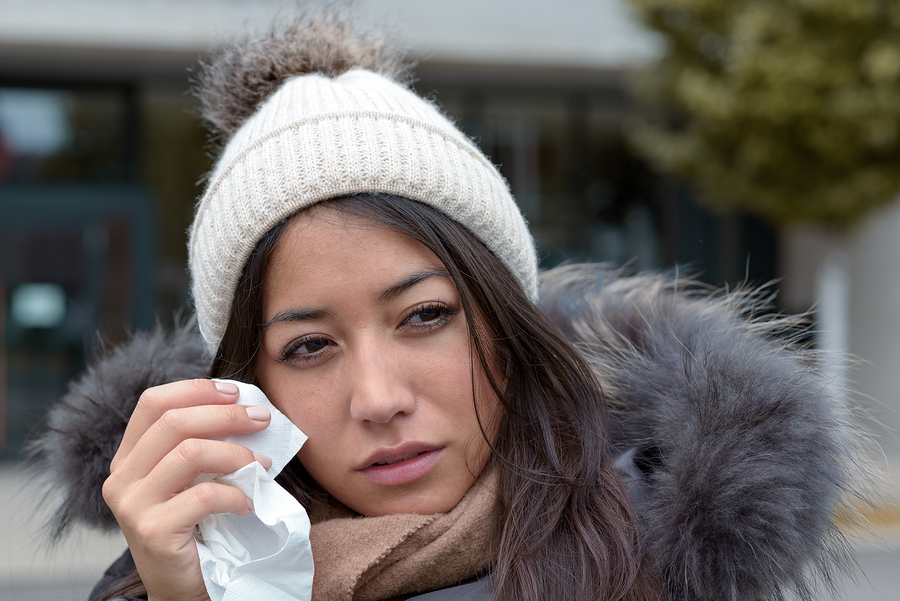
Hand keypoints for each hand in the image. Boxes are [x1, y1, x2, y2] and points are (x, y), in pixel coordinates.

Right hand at [102, 379, 272, 600]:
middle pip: (174, 422)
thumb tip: (246, 408)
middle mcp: (122, 478)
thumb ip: (203, 443)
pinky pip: (203, 496)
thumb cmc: (197, 526)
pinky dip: (235, 494)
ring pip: (189, 453)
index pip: (153, 403)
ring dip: (236, 454)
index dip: (196, 390)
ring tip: (261, 465)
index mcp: (128, 457)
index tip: (236, 391)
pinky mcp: (153, 531)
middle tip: (262, 419)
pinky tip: (247, 503)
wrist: (184, 587)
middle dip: (226, 415)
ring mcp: (132, 506)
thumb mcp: (193, 477)